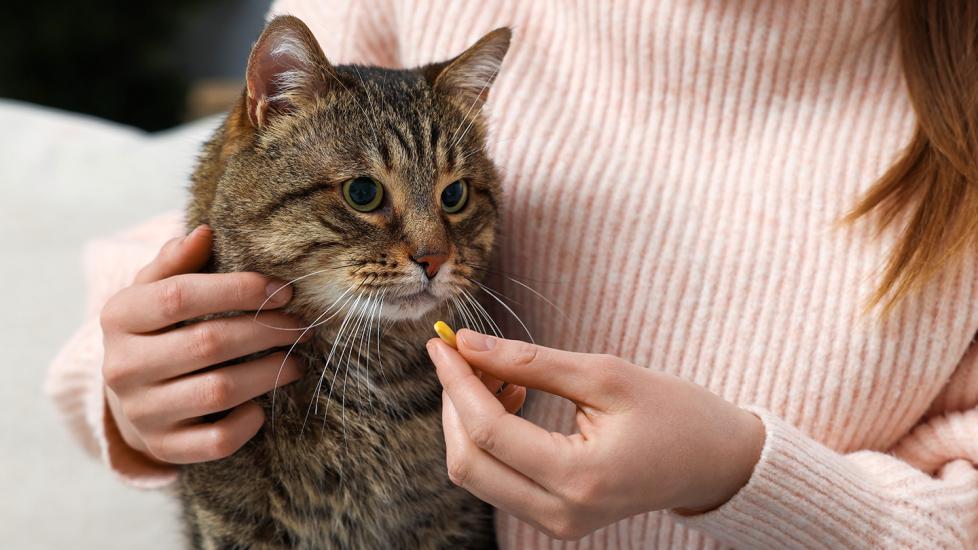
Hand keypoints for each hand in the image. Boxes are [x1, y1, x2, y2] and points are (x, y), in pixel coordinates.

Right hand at [100, 225, 308, 463]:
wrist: (131, 398)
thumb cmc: (158, 330)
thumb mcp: (155, 290)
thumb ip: (177, 261)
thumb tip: (203, 232)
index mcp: (119, 317)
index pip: (180, 296)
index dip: (239, 290)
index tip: (283, 290)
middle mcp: (122, 367)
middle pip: (208, 343)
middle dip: (267, 331)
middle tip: (302, 325)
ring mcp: (142, 412)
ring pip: (219, 391)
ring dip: (269, 372)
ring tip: (296, 359)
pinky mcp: (164, 448)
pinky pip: (217, 440)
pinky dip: (249, 421)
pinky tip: (263, 403)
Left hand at [426, 330, 764, 539]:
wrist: (716, 463)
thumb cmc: (675, 412)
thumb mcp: (606, 375)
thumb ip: (531, 361)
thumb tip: (467, 345)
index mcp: (580, 478)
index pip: (489, 432)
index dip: (457, 383)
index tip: (441, 343)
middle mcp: (560, 514)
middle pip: (469, 463)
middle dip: (455, 403)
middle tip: (466, 355)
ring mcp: (556, 524)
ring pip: (476, 474)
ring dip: (469, 420)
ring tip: (500, 372)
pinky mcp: (555, 518)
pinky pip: (498, 480)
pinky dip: (489, 437)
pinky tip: (513, 397)